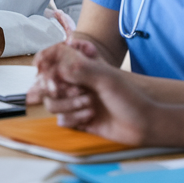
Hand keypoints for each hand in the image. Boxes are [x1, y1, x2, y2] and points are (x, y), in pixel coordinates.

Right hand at [31, 44, 155, 146]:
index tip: (41, 67)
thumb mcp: (105, 78)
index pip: (54, 57)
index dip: (44, 61)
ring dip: (68, 105)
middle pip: (47, 83)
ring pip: (52, 103)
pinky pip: (61, 120)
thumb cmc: (129, 97)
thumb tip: (54, 65)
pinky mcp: (77, 119)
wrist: (142, 125)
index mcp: (82, 65)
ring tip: (88, 104)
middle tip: (71, 90)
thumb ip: (78, 68)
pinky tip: (90, 117)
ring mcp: (75, 101)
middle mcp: (76, 82)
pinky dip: (74, 118)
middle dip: (57, 88)